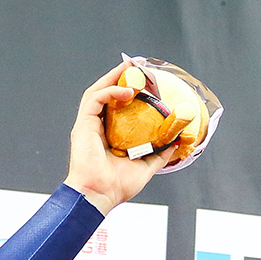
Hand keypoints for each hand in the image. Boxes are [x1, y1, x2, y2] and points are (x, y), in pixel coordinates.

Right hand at [63, 62, 171, 214]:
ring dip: (114, 77)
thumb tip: (176, 142)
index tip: (144, 80)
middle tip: (137, 65)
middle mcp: (98, 126)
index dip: (129, 90)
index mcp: (109, 134)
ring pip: (99, 91)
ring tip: (131, 68)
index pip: (118, 106)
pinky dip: (110, 91)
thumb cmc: (117, 186)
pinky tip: (127, 90)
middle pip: (108, 94)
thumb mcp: (146, 167)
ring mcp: (89, 124)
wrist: (99, 195)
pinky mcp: (84, 123)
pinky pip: (95, 99)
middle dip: (121, 76)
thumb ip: (159, 153)